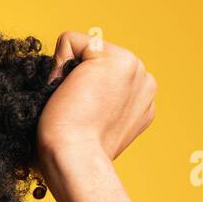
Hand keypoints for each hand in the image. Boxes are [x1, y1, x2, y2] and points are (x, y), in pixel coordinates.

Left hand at [36, 31, 156, 163]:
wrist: (75, 160)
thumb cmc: (74, 153)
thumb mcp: (95, 124)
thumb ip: (98, 102)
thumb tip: (76, 91)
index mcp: (142, 98)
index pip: (102, 72)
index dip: (81, 89)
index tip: (81, 118)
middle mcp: (145, 80)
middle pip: (93, 57)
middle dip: (76, 78)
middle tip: (75, 113)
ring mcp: (134, 68)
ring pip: (83, 48)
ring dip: (68, 74)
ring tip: (73, 105)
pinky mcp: (116, 59)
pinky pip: (69, 41)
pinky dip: (58, 64)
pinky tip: (66, 93)